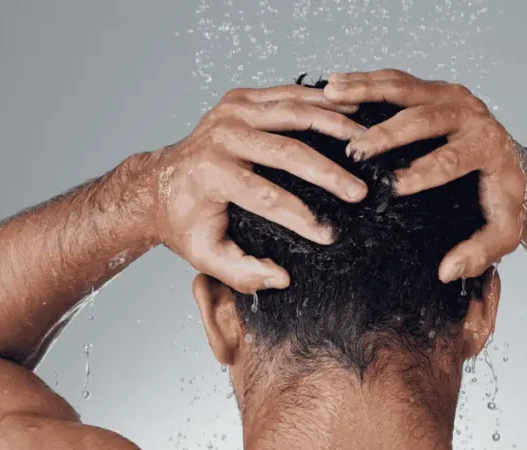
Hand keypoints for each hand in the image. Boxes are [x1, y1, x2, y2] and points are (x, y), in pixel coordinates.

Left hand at [138, 85, 369, 292]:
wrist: (160, 184)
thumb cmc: (186, 222)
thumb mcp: (205, 256)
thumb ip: (242, 273)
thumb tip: (281, 278)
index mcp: (211, 174)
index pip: (265, 196)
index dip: (301, 217)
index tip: (330, 235)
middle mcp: (220, 136)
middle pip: (286, 151)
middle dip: (328, 174)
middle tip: (360, 193)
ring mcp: (231, 111)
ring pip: (293, 112)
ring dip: (334, 127)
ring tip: (365, 144)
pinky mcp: (241, 99)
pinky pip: (289, 94)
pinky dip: (322, 102)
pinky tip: (351, 111)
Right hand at [323, 69, 526, 281]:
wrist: (515, 165)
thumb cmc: (505, 200)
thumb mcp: (503, 233)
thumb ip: (480, 253)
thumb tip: (447, 271)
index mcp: (488, 147)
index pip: (451, 160)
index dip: (421, 173)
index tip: (391, 187)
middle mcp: (471, 115)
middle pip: (426, 118)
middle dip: (389, 133)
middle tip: (357, 149)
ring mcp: (451, 96)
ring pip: (406, 89)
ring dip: (367, 91)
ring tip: (332, 96)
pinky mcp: (435, 89)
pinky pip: (398, 81)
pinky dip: (365, 81)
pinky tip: (336, 86)